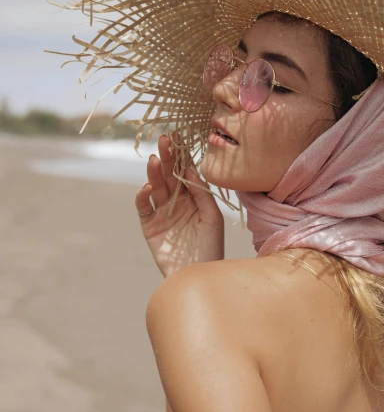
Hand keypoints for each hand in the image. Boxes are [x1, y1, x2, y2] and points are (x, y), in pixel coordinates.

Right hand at [135, 132, 224, 277]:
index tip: (179, 136)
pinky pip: (143, 207)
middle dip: (167, 157)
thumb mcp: (212, 217)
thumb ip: (201, 193)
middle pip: (169, 175)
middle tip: (164, 139)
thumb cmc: (210, 247)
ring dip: (154, 173)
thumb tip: (191, 168)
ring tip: (156, 160)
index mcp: (194, 198)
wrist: (196, 275)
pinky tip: (148, 187)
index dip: (182, 155)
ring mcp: (161, 213)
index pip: (186, 171)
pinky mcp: (149, 226)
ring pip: (155, 187)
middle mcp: (176, 202)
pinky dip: (143, 196)